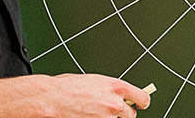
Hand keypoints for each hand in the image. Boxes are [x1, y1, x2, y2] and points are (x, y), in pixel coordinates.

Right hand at [28, 74, 149, 116]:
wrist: (52, 98)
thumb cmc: (68, 87)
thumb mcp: (96, 81)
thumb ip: (111, 89)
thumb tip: (121, 95)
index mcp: (117, 87)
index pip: (142, 98)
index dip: (141, 102)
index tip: (140, 104)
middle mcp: (115, 104)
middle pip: (131, 115)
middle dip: (123, 114)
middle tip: (110, 111)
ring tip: (95, 113)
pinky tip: (88, 115)